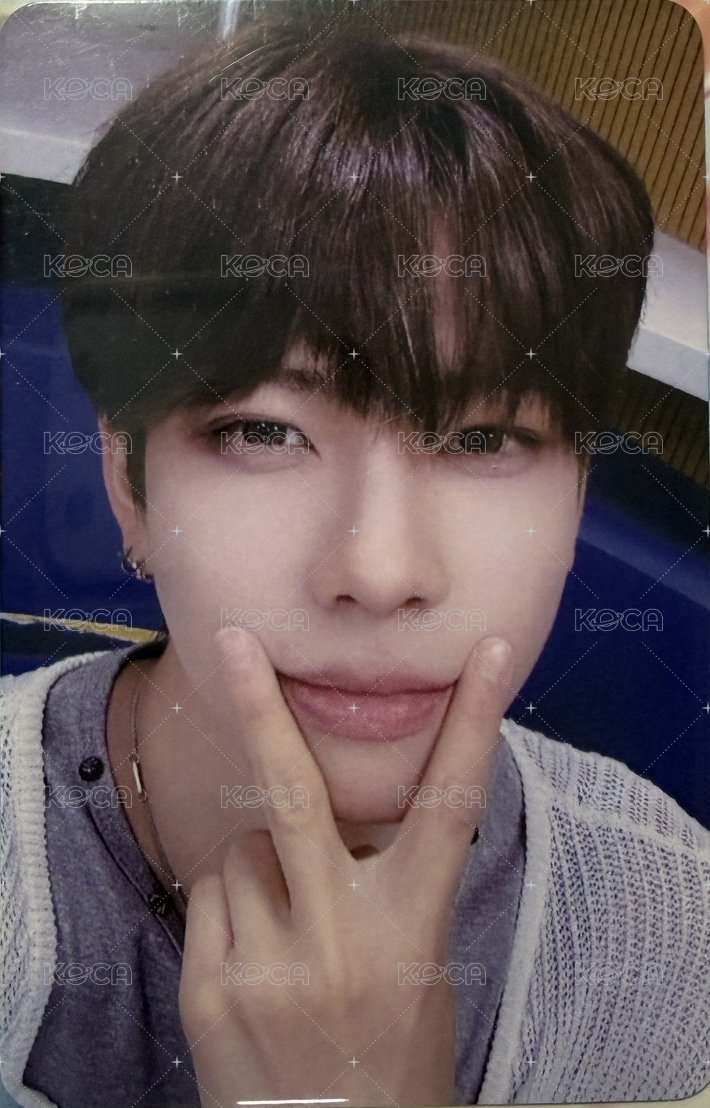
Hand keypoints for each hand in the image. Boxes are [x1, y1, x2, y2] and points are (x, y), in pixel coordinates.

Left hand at [179, 627, 512, 1107]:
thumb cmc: (390, 1051)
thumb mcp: (415, 962)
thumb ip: (381, 883)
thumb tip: (332, 810)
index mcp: (411, 924)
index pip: (451, 805)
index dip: (476, 721)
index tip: (491, 654)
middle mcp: (340, 934)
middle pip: (296, 794)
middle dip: (261, 707)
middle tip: (234, 642)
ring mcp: (268, 962)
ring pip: (242, 851)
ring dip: (259, 867)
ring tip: (286, 928)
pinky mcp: (210, 987)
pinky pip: (209, 898)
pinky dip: (228, 909)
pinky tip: (254, 959)